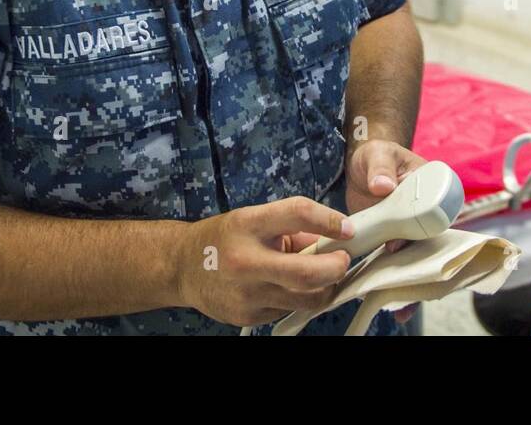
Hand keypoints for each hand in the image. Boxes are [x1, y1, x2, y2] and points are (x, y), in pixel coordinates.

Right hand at [178, 196, 353, 327]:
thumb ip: (294, 228)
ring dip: (324, 288)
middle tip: (343, 260)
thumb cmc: (225, 238)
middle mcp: (246, 260)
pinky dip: (297, 298)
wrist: (182, 267)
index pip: (298, 214)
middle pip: (309, 273)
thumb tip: (334, 238)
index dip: (330, 220)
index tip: (348, 228)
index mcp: (249, 224)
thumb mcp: (255, 219)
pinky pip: (288, 310)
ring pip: (306, 299)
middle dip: (337, 267)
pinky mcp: (248, 316)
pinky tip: (287, 288)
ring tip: (323, 275)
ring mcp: (247, 293)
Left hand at [346, 139, 428, 325]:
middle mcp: (425, 213)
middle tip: (399, 282)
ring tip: (397, 304)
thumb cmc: (376, 154)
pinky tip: (383, 296)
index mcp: (432, 188)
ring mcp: (410, 229)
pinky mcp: (394, 239)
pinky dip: (391, 278)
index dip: (423, 235)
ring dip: (407, 279)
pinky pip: (397, 260)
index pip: (436, 216)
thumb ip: (381, 168)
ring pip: (414, 257)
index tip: (399, 245)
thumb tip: (383, 186)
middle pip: (428, 243)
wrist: (364, 165)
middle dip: (418, 265)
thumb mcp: (378, 155)